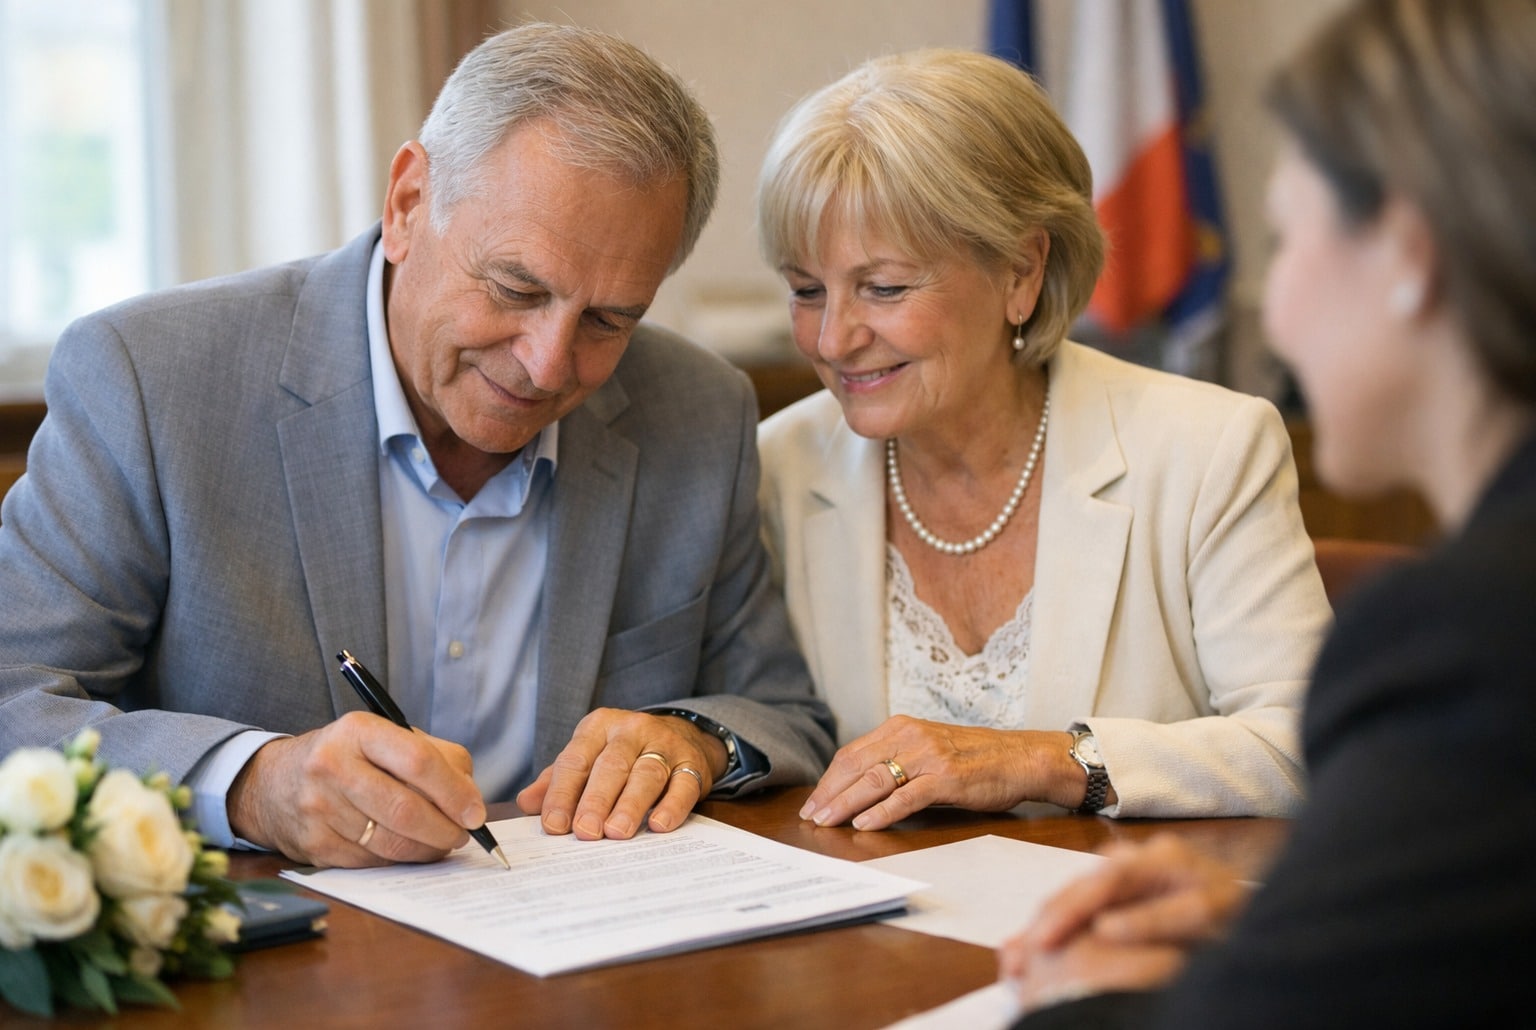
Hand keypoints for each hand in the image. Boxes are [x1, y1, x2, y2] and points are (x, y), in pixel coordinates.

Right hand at [228, 711, 484, 867]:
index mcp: (358, 730)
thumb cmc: (349, 757)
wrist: (273, 783)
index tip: (476, 812)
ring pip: (391, 842)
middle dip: (445, 829)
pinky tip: (408, 849)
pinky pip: (372, 861)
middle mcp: (332, 766)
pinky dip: (400, 860)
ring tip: (441, 842)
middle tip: (464, 834)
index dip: (454, 792)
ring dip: (427, 848)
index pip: (417, 761)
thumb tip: (471, 799)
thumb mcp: (385, 738)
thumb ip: (435, 757)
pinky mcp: (314, 846)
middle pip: (405, 809)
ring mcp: (318, 808)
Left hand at [515, 708, 725, 839]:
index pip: (575, 759)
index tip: (553, 825)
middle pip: (611, 766)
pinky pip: (683, 785)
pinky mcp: (692, 763)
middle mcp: (632, 730)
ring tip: (617, 832)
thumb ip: (556, 780)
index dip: (562, 793)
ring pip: (647, 774)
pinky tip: (660, 825)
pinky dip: (672, 806)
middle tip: (585, 832)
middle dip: (595, 800)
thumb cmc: (621, 755)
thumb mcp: (587, 757)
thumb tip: (526, 804)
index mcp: (598, 727)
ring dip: (630, 805)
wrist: (679, 735)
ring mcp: (665, 745)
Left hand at [799, 717, 1085, 829]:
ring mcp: (928, 756)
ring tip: (827, 823)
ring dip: (846, 804)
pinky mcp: (946, 778)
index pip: (852, 753)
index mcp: (901, 727)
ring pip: (875, 780)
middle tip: (811, 817)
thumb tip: (857, 788)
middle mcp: (910, 736)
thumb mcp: (927, 749)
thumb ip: (895, 761)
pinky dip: (882, 812)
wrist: (1020, 758)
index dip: (829, 780)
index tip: (813, 802)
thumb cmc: (974, 758)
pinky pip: (906, 796)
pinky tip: (864, 824)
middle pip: (856, 766)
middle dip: (829, 794)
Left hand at [997, 835, 1250, 1009]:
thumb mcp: (1127, 928)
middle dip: (1057, 913)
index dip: (1042, 919)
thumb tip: (1009, 956)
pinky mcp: (1219, 896)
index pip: (1075, 889)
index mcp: (1129, 866)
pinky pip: (1177, 908)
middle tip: (1030, 946)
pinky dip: (1143, 920)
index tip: (1014, 957)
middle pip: (1093, 880)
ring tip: (1053, 934)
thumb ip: (1073, 936)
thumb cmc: (1189, 925)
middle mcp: (1154, 859)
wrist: (1271, 920)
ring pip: (1124, 881)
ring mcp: (1186, 871)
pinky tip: (1111, 931)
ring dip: (1086, 906)